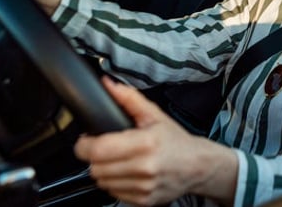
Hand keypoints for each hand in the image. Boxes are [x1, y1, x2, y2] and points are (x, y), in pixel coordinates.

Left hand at [74, 77, 236, 205]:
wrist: (197, 166)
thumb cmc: (176, 141)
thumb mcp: (154, 115)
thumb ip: (129, 99)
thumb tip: (109, 86)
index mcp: (146, 143)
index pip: (99, 149)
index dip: (84, 144)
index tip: (86, 140)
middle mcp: (144, 167)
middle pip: (96, 168)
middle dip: (94, 157)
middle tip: (104, 148)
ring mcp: (143, 187)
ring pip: (102, 182)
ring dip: (103, 171)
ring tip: (116, 160)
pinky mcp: (143, 201)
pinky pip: (113, 193)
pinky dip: (114, 183)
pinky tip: (126, 172)